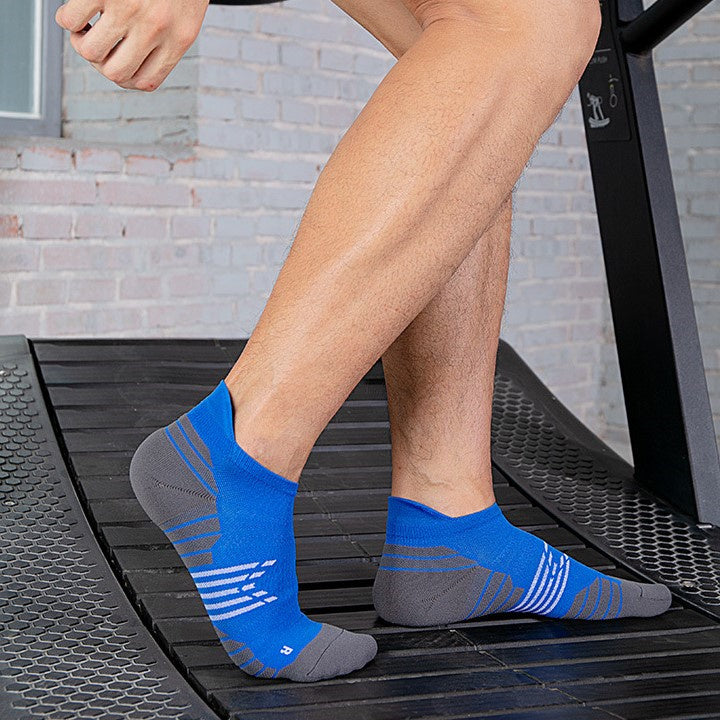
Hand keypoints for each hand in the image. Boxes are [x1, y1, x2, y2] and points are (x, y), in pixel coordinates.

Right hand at [56, 0, 209, 91]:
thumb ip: (167, 38)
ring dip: (81, 41)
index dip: (125, 77)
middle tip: (99, 42)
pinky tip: (77, 9)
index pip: (145, 81)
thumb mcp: (185, 12)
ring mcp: (130, 9)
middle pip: (115, 73)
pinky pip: (70, 19)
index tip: (116, 61)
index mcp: (179, 38)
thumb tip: (130, 63)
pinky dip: (67, 18)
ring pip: (90, 51)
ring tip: (86, 27)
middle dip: (101, 62)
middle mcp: (157, 28)